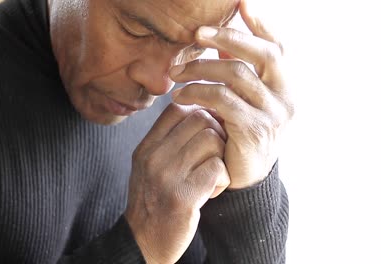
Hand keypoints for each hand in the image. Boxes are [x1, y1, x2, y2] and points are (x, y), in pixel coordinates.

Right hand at [125, 104, 229, 263]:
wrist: (145, 241)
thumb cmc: (153, 201)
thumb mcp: (149, 165)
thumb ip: (167, 140)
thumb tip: (197, 111)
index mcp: (146, 147)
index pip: (177, 108)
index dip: (200, 112)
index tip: (208, 131)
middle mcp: (154, 157)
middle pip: (200, 118)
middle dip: (217, 133)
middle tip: (215, 155)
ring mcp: (167, 175)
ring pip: (212, 139)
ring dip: (221, 156)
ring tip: (213, 175)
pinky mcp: (183, 196)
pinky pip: (218, 167)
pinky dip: (224, 178)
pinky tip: (213, 190)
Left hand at [169, 0, 293, 188]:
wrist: (242, 174)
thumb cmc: (239, 132)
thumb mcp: (242, 100)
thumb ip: (238, 71)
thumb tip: (220, 41)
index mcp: (286, 86)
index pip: (278, 48)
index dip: (261, 24)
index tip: (242, 2)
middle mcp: (287, 97)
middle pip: (264, 54)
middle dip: (229, 37)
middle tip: (197, 32)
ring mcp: (274, 114)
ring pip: (237, 74)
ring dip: (201, 67)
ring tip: (176, 72)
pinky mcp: (254, 130)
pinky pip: (222, 99)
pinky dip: (197, 92)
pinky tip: (180, 96)